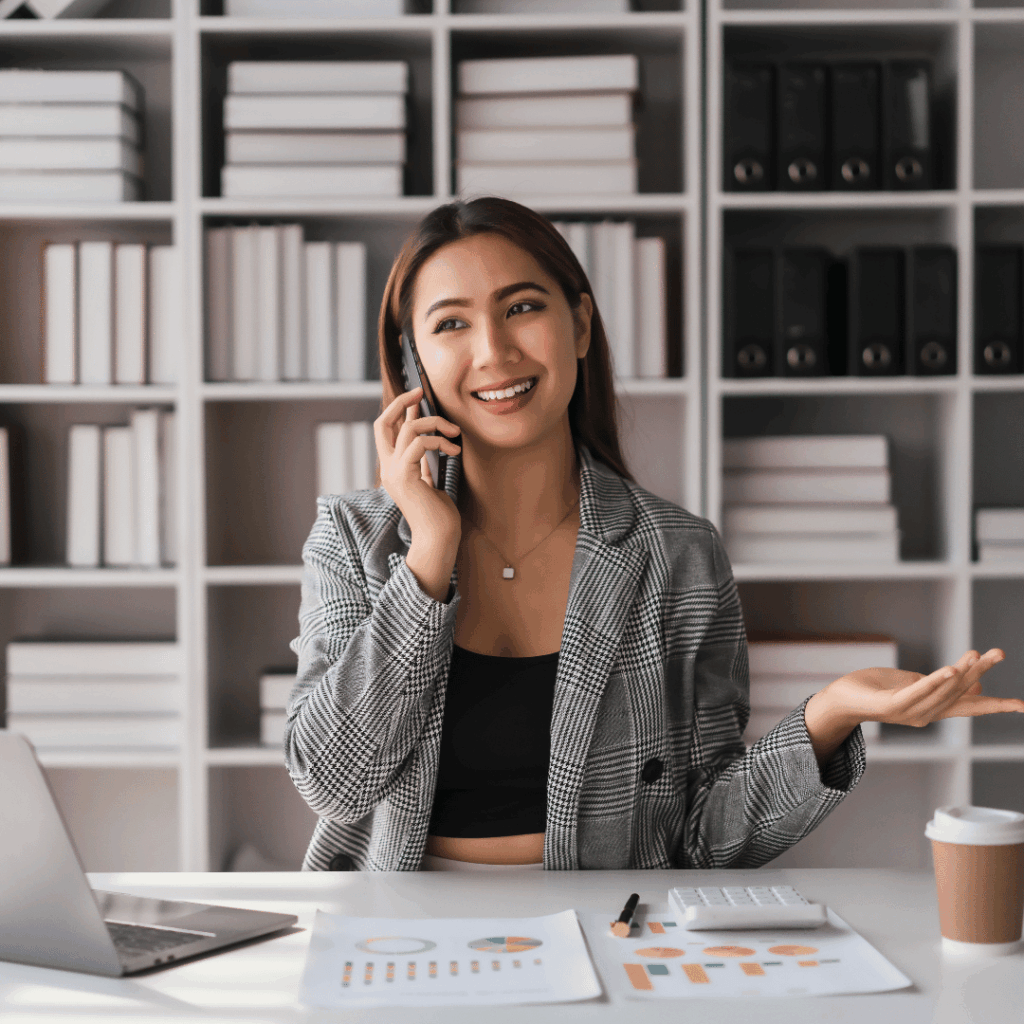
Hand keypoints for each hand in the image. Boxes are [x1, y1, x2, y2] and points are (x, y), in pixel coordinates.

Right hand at [374, 387, 462, 597]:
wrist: (437, 538)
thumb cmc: (437, 514)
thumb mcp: (428, 480)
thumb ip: (422, 460)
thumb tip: (427, 439)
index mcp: (392, 468)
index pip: (387, 430)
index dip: (399, 409)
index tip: (418, 396)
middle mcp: (388, 468)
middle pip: (382, 423)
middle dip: (401, 402)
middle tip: (421, 392)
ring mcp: (393, 473)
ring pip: (407, 429)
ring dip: (434, 423)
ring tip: (455, 433)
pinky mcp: (405, 476)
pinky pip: (418, 444)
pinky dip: (438, 441)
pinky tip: (454, 450)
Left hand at [824, 648, 1020, 728]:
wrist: (842, 700)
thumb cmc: (877, 689)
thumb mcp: (915, 684)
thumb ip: (942, 685)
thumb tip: (973, 683)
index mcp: (934, 708)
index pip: (972, 707)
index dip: (998, 705)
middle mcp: (926, 714)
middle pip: (960, 691)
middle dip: (980, 671)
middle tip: (999, 652)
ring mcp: (910, 711)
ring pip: (942, 689)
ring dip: (961, 671)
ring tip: (975, 654)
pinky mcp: (892, 704)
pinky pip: (918, 690)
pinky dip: (935, 681)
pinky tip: (950, 670)